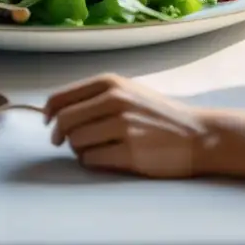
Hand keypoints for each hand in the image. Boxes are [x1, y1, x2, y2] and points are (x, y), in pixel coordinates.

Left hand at [43, 73, 212, 178]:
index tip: (47, 122)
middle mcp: (115, 100)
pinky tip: (108, 157)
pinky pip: (92, 160)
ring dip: (79, 148)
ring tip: (97, 146)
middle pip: (64, 121)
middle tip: (62, 141)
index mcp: (110, 83)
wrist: (197, 134)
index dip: (49, 113)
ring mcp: (123, 126)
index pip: (61, 98)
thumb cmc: (158, 114)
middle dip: (59, 134)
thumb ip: (94, 96)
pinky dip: (93, 161)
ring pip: (76, 141)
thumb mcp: (128, 91)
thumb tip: (54, 111)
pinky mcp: (130, 152)